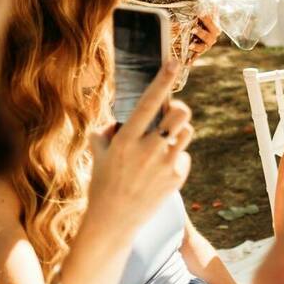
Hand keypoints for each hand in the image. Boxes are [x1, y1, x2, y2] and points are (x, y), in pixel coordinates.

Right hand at [85, 60, 193, 236]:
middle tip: (171, 112)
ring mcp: (165, 164)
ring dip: (176, 132)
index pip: (150, 103)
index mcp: (127, 139)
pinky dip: (174, 157)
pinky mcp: (177, 177)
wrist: (114, 220)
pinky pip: (184, 155)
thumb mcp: (98, 152)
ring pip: (186, 132)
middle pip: (181, 114)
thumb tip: (117, 121)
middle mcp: (148, 150)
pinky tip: (159, 169)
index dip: (163, 81)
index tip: (174, 63)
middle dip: (179, 108)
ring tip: (160, 145)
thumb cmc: (103, 182)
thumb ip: (105, 131)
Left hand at [189, 15, 220, 61]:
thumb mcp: (205, 16)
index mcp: (215, 28)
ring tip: (190, 45)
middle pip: (209, 37)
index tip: (200, 14)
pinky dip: (192, 60)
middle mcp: (212, 38)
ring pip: (203, 47)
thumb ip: (210, 11)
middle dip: (201, 32)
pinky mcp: (199, 52)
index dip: (207, 19)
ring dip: (197, 46)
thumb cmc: (203, 22)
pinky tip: (187, 63)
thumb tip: (214, 0)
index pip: (213, 23)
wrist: (203, 35)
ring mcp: (206, 46)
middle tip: (193, 29)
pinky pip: (195, 57)